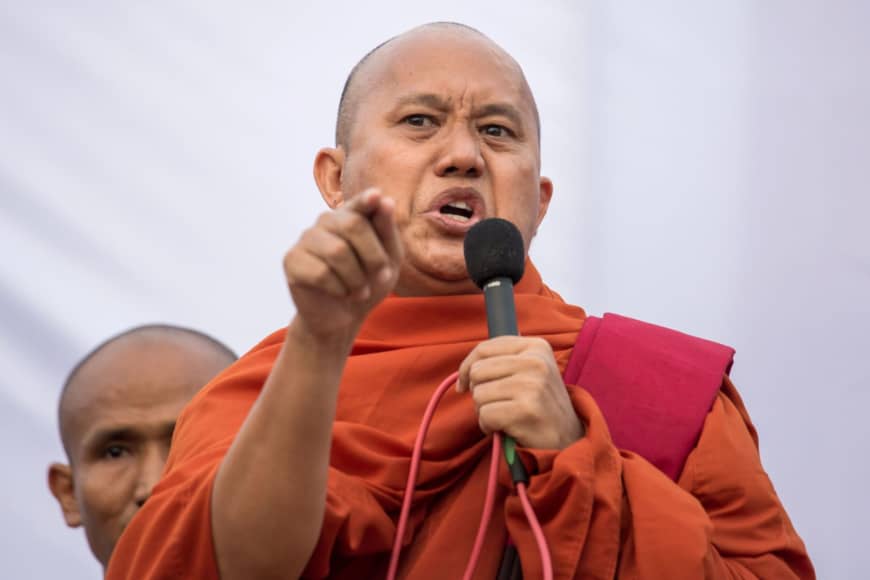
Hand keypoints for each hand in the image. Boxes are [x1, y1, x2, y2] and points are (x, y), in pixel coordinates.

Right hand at [283, 188, 403, 340]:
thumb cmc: (369, 282)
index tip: (376, 197)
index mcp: (351, 215)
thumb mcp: (388, 259)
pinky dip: (339, 289)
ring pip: (337, 252)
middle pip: (352, 225)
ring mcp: (306, 238)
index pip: (361, 203)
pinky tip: (340, 293)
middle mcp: (326, 221)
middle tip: (381, 277)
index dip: (367, 200)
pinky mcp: (292, 260)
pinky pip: (321, 273)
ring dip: (357, 278)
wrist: (344, 317)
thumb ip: (386, 230)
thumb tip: (383, 199)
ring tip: (360, 291)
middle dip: (374, 257)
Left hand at [456, 336, 583, 449]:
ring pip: (478, 394)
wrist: (569, 438)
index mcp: (536, 346)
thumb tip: (465, 369)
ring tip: (506, 416)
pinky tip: (506, 428)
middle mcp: (535, 362)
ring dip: (484, 411)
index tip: (464, 384)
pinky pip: (485, 415)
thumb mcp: (530, 371)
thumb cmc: (540, 404)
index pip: (484, 349)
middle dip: (479, 392)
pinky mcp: (526, 410)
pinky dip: (489, 426)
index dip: (466, 367)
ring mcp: (532, 385)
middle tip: (497, 404)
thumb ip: (502, 360)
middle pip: (477, 371)